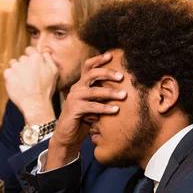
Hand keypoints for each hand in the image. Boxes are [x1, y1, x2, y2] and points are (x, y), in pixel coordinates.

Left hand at [4, 46, 57, 124]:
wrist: (35, 103)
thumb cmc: (46, 89)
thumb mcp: (54, 72)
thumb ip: (49, 59)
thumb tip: (44, 52)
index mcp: (36, 57)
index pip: (29, 50)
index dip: (31, 58)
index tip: (32, 66)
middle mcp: (25, 60)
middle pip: (22, 58)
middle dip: (24, 65)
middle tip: (29, 77)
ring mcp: (15, 67)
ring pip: (13, 64)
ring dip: (16, 70)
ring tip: (22, 81)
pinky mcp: (7, 75)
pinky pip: (7, 72)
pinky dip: (10, 77)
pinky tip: (17, 84)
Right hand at [46, 52, 124, 170]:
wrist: (69, 137)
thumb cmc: (84, 120)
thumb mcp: (95, 105)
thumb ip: (103, 97)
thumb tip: (124, 90)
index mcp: (81, 85)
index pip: (88, 67)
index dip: (98, 60)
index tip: (111, 55)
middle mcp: (76, 89)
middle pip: (91, 74)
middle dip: (107, 73)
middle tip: (122, 76)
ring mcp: (74, 98)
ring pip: (93, 91)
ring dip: (110, 92)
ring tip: (124, 95)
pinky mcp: (74, 109)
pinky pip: (92, 106)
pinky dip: (105, 107)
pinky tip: (116, 110)